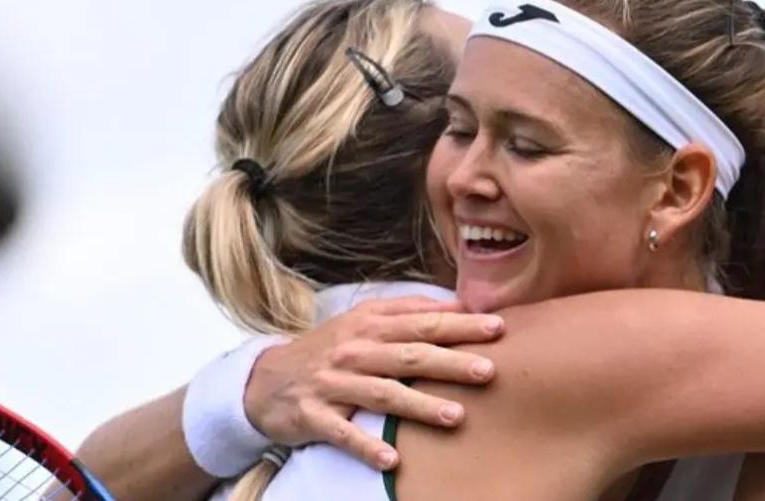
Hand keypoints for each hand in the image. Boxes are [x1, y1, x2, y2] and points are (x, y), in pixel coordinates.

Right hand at [243, 296, 503, 469]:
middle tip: (489, 371)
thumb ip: (407, 309)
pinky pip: (343, 433)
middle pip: (409, 356)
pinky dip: (366, 446)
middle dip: (451, 363)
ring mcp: (334, 383)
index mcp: (370, 325)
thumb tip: (458, 304)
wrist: (266, 378)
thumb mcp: (363, 319)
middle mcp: (355, 350)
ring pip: (382, 394)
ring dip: (419, 406)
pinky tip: (393, 459)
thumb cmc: (330, 348)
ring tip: (456, 417)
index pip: (423, 323)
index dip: (461, 325)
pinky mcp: (314, 414)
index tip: (499, 329)